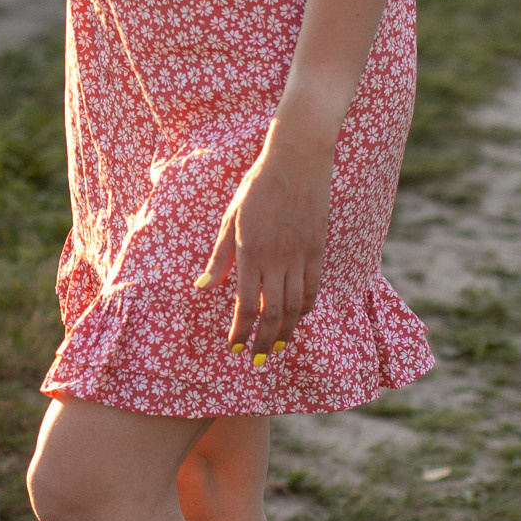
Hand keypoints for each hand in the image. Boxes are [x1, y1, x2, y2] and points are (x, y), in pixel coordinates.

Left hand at [197, 139, 332, 364]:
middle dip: (264, 341)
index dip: (241, 330)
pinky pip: (313, 287)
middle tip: (259, 360)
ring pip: (295, 306)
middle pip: (272, 313)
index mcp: (251, 252)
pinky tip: (298, 319)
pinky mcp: (318, 249)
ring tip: (278, 347)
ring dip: (286, 331)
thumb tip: (202, 287)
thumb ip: (219, 256)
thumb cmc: (257, 186)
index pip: (246, 304)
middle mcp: (277, 258)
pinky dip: (306, 308)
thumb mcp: (231, 218)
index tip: (235, 347)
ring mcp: (301, 255)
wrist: (298, 160)